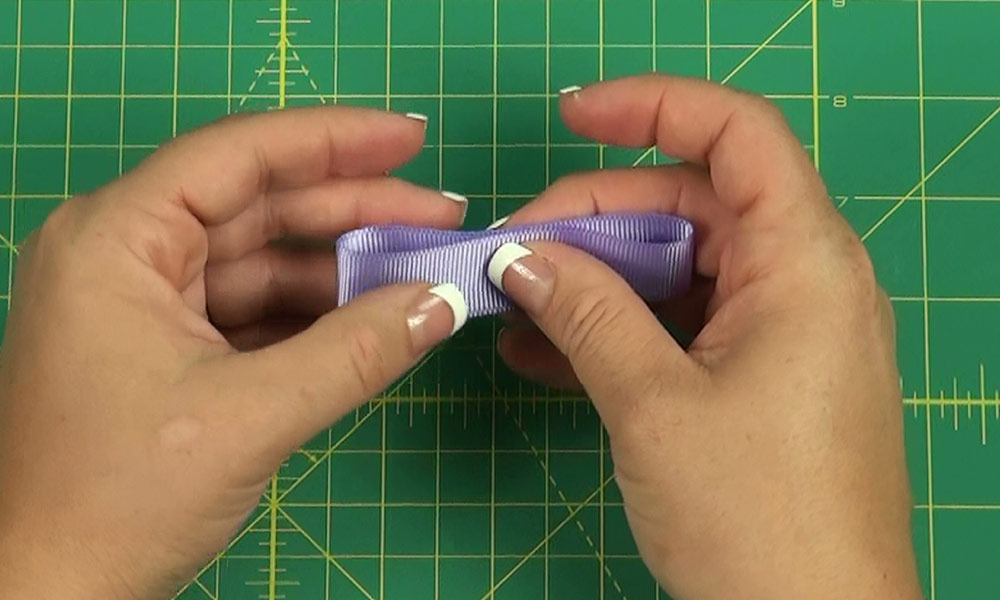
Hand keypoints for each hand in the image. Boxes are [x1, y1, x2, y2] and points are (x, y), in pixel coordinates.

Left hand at [0, 108, 466, 598]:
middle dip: (355, 210)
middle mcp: (126, 254)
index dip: (335, 139)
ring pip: (262, 260)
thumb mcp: (249, 416)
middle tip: (442, 217)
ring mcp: (145, 302)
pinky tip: (374, 316)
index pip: (239, 156)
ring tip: (422, 274)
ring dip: (342, 268)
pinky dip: (315, 314)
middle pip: (258, 205)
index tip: (412, 138)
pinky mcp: (166, 347)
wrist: (45, 597)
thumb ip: (356, 351)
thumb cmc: (114, 501)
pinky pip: (254, 309)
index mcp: (117, 239)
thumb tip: (442, 302)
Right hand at [490, 76, 921, 599]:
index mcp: (804, 262)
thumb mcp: (654, 404)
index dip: (652, 108)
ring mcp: (782, 332)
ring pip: (679, 267)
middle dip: (596, 216)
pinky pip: (682, 325)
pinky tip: (545, 353)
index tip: (573, 119)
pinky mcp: (759, 377)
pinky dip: (619, 329)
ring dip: (596, 280)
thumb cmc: (759, 519)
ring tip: (514, 305)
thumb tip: (519, 256)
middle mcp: (803, 281)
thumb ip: (585, 312)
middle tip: (513, 250)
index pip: (736, 134)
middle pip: (692, 203)